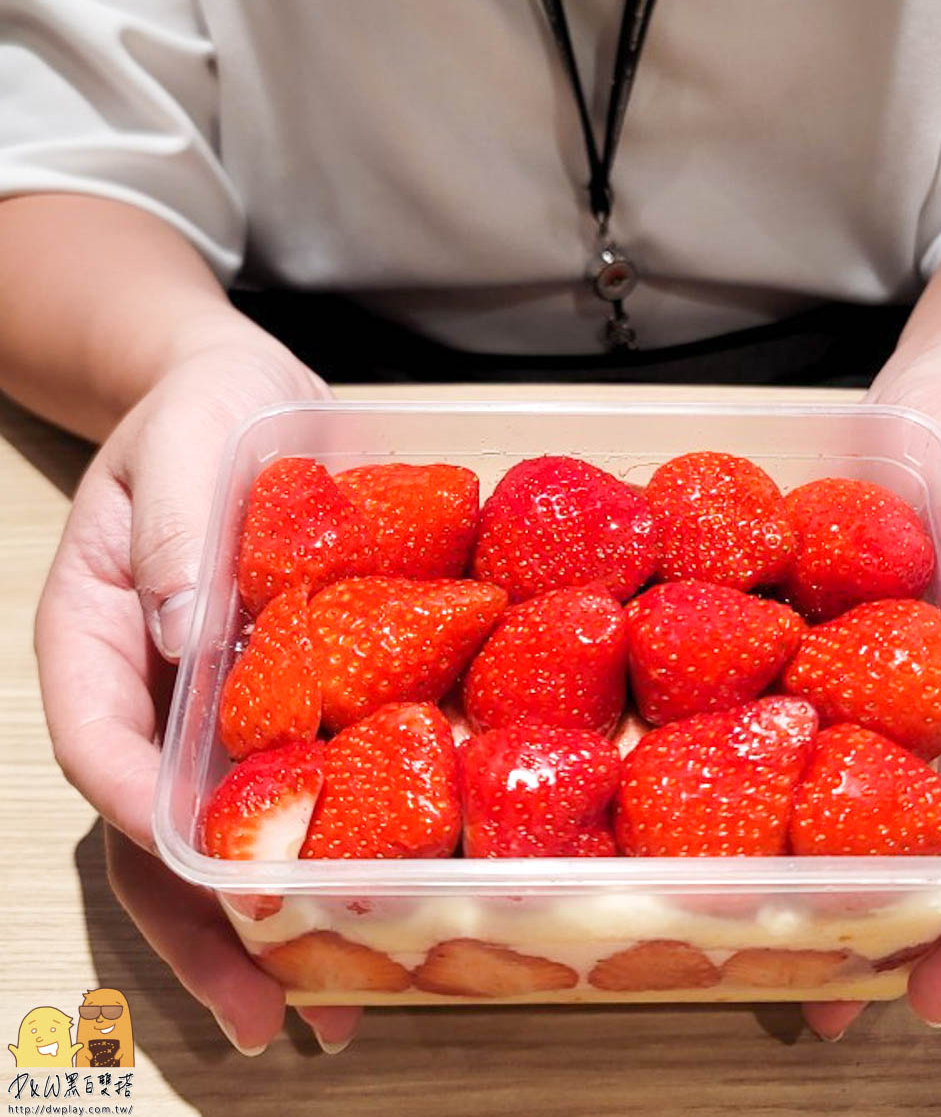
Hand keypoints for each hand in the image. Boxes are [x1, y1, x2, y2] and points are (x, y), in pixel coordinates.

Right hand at [34, 337, 358, 1054]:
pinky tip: (373, 916)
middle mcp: (147, 694)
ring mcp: (211, 711)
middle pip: (150, 831)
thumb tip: (184, 635)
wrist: (253, 397)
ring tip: (321, 1015)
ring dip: (263, 930)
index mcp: (95, 636)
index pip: (98, 743)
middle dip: (200, 927)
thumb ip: (173, 530)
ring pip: (217, 839)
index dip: (144, 813)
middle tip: (264, 1010)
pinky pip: (296, 790)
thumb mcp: (183, 440)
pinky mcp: (282, 706)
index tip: (208, 867)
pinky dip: (327, 856)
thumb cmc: (201, 407)